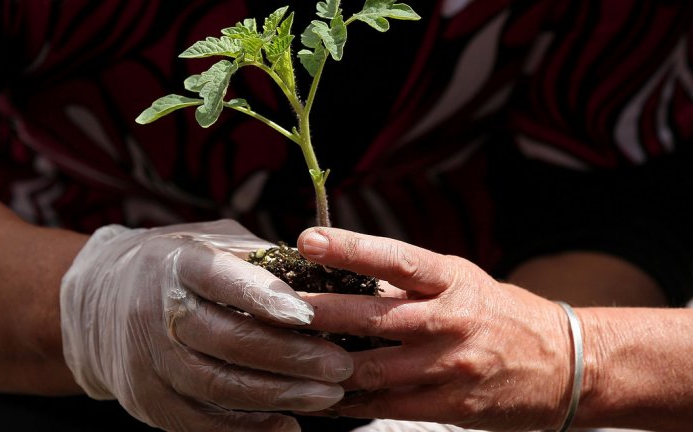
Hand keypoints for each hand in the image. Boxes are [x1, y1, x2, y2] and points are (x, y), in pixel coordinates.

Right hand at [60, 220, 352, 431]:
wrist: (95, 304)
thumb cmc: (174, 266)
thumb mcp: (209, 241)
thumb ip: (260, 257)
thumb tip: (325, 276)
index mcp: (177, 263)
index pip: (222, 280)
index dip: (266, 298)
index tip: (311, 314)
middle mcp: (157, 311)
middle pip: (229, 340)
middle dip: (292, 357)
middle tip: (341, 365)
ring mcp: (149, 360)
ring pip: (220, 386)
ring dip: (280, 395)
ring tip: (329, 395)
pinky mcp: (149, 400)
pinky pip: (202, 421)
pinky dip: (249, 428)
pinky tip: (289, 425)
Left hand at [295, 227, 573, 431]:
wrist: (564, 364)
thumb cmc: (500, 312)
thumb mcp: (461, 282)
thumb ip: (408, 283)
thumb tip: (346, 276)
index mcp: (451, 280)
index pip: (396, 258)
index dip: (351, 248)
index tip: (308, 240)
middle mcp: (450, 321)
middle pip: (375, 317)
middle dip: (320, 314)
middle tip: (276, 309)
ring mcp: (451, 366)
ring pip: (374, 369)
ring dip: (325, 365)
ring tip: (283, 355)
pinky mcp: (453, 405)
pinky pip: (389, 406)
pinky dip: (350, 402)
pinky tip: (321, 395)